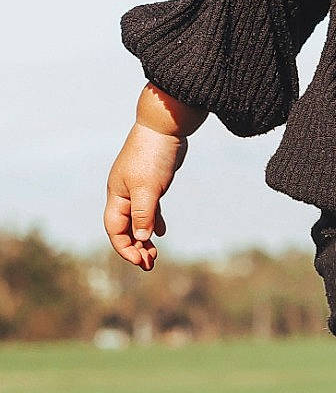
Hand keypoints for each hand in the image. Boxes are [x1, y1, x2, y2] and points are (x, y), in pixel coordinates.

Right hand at [103, 85, 204, 268]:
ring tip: (154, 255)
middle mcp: (123, 194)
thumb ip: (144, 212)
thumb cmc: (152, 155)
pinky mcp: (151, 184)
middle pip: (124, 228)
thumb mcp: (148, 187)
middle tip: (149, 265)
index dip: (125, 248)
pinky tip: (161, 232)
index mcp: (116, 195)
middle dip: (135, 248)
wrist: (164, 127)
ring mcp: (137, 188)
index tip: (139, 262)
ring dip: (144, 238)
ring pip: (137, 220)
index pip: (115, 229)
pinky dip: (153, 221)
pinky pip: (148, 209)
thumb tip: (142, 237)